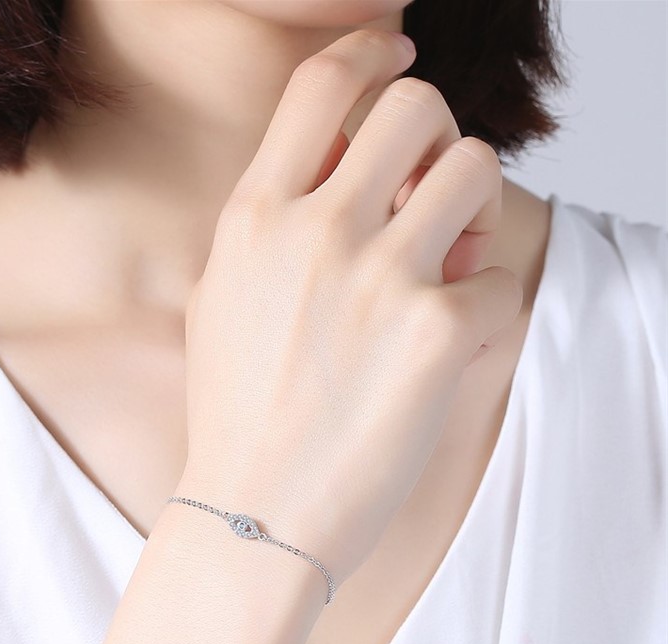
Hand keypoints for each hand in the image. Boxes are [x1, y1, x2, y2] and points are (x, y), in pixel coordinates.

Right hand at [176, 28, 522, 590]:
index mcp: (253, 218)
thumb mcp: (223, 302)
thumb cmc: (236, 418)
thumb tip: (342, 172)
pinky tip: (442, 350)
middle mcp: (314, 232)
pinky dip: (480, 310)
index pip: (320, 85)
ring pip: (475, 168)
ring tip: (449, 266)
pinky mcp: (434, 332)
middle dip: (436, 138)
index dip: (368, 51)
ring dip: (474, 210)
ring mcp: (377, 278)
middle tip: (429, 192)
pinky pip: (496, 280)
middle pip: (415, 106)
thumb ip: (271, 226)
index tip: (396, 52)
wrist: (253, 515)